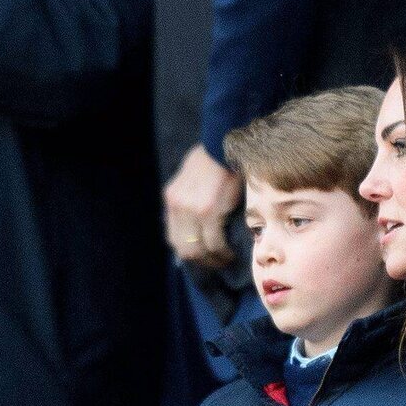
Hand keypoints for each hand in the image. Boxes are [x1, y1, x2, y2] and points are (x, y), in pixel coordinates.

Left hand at [164, 143, 241, 267]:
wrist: (225, 142)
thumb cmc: (216, 157)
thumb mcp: (193, 177)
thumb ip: (192, 198)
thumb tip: (198, 219)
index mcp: (172, 199)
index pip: (174, 238)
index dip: (191, 252)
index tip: (207, 256)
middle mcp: (178, 206)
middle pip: (184, 249)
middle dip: (202, 262)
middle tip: (218, 263)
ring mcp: (191, 210)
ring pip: (199, 250)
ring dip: (214, 260)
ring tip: (227, 260)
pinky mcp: (208, 211)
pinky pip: (215, 242)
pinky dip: (223, 252)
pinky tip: (232, 253)